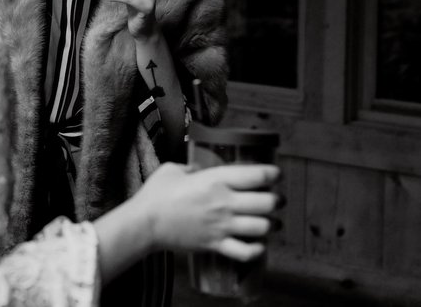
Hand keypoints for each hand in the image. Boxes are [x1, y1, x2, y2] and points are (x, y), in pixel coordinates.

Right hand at [132, 162, 281, 261]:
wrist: (144, 223)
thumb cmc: (155, 195)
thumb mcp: (172, 169)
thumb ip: (191, 167)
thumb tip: (199, 168)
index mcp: (215, 180)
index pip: (257, 176)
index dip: (272, 174)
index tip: (275, 174)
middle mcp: (224, 203)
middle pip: (267, 203)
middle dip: (276, 201)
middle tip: (275, 200)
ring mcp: (221, 226)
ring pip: (262, 227)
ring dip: (271, 225)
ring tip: (271, 223)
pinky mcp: (215, 244)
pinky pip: (246, 252)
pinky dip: (257, 250)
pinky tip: (258, 245)